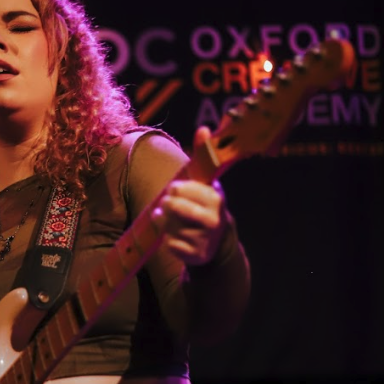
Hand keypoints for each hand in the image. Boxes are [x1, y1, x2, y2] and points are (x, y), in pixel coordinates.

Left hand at [154, 127, 227, 265]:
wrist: (216, 243)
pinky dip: (168, 240)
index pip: (181, 188)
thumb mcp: (205, 182)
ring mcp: (204, 239)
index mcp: (216, 198)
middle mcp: (213, 220)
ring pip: (169, 226)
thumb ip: (203, 155)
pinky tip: (177, 237)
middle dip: (168, 205)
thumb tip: (204, 128)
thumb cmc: (204, 205)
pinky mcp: (195, 255)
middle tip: (172, 205)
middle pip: (173, 207)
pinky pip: (169, 243)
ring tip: (175, 222)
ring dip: (167, 223)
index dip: (174, 190)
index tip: (177, 191)